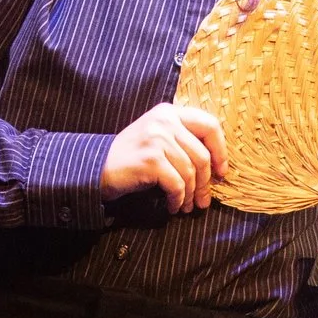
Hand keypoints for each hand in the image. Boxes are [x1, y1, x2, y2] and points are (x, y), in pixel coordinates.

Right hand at [101, 102, 227, 212]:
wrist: (97, 166)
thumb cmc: (132, 156)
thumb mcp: (158, 137)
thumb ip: (184, 141)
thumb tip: (218, 166)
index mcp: (169, 112)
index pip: (209, 124)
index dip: (220, 150)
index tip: (221, 172)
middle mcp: (164, 120)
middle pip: (202, 155)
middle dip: (205, 183)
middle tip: (203, 200)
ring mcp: (157, 138)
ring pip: (190, 172)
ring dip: (191, 194)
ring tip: (187, 206)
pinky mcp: (151, 159)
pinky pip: (177, 185)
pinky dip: (178, 200)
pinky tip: (173, 206)